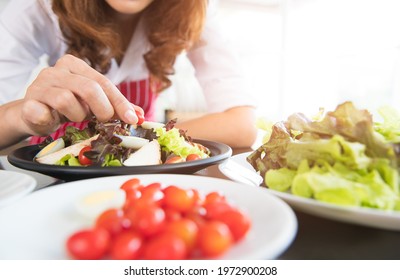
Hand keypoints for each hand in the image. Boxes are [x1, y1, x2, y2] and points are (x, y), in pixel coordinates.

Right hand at [20, 54, 142, 134]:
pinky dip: (50, 119)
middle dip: (103, 109)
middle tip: (105, 120)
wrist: (33, 115)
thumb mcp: (92, 103)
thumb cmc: (66, 107)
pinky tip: (52, 120)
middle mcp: (56, 71)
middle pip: (89, 88)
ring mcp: (39, 85)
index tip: (132, 118)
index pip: (103, 82)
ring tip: (73, 118)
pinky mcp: (28, 103)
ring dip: (76, 115)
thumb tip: (140, 115)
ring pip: (67, 100)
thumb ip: (114, 106)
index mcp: (74, 65)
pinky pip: (41, 111)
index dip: (120, 102)